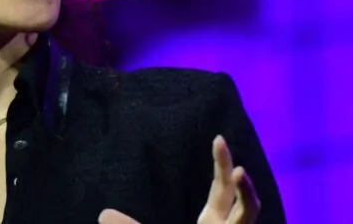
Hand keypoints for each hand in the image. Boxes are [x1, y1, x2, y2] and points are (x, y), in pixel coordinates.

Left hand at [98, 135, 260, 223]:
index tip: (218, 137)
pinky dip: (243, 206)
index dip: (222, 166)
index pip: (222, 192)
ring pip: (249, 221)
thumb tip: (104, 214)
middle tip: (234, 160)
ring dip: (249, 200)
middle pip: (245, 208)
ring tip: (240, 174)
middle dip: (245, 186)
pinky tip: (238, 186)